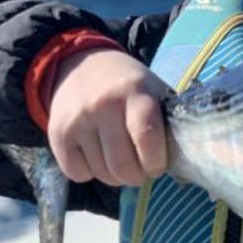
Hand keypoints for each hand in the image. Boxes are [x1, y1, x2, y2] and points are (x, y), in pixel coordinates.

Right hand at [47, 48, 170, 186]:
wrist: (81, 65)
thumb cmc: (129, 86)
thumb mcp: (154, 92)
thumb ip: (168, 124)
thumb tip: (184, 168)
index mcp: (135, 92)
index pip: (146, 136)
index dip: (156, 162)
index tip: (157, 165)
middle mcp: (103, 105)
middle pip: (122, 165)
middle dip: (137, 177)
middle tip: (141, 170)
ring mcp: (77, 120)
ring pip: (101, 173)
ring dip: (116, 177)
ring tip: (121, 160)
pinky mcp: (58, 134)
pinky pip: (78, 174)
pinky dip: (91, 173)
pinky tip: (96, 155)